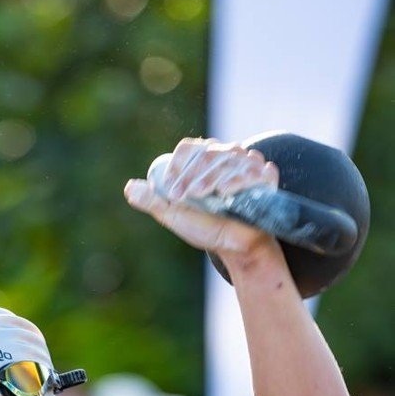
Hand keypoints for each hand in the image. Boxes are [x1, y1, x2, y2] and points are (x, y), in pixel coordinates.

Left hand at [124, 138, 282, 263]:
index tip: (169, 188)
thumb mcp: (174, 215)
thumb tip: (130, 187)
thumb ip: (153, 201)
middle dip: (191, 176)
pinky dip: (238, 180)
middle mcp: (226, 157)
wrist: (235, 246)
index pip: (189, 149)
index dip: (178, 165)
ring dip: (211, 178)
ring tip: (201, 197)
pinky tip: (226, 193)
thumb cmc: (205, 228)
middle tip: (180, 198)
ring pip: (228, 160)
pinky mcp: (265, 177)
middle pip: (208, 153)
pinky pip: (252, 171)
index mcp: (203, 161)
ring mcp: (247, 165)